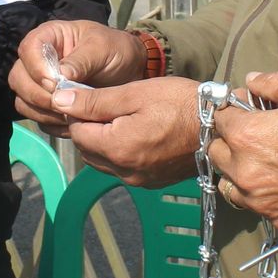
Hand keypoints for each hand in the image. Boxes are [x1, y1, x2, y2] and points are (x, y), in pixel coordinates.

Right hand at [10, 20, 147, 130]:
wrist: (130, 72)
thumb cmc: (116, 51)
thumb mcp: (103, 48)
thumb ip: (81, 60)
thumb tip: (60, 76)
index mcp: (49, 37)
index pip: (28, 49)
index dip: (37, 68)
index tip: (56, 83)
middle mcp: (38, 60)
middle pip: (18, 78)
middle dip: (38, 95)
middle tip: (64, 105)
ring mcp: (39, 84)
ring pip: (23, 101)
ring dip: (43, 113)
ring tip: (70, 116)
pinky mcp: (46, 105)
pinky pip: (37, 118)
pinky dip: (52, 124)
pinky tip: (72, 123)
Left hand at [47, 76, 199, 186]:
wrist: (219, 128)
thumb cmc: (179, 104)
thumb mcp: (134, 94)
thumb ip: (94, 101)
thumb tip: (58, 102)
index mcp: (116, 148)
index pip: (76, 132)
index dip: (79, 112)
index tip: (93, 97)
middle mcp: (124, 171)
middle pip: (87, 149)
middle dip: (90, 128)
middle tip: (109, 106)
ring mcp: (138, 180)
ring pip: (103, 162)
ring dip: (104, 142)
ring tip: (125, 119)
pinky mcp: (150, 183)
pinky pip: (122, 169)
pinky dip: (120, 153)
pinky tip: (137, 134)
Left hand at [207, 72, 277, 231]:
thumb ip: (274, 82)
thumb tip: (252, 80)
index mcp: (248, 135)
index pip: (221, 119)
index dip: (234, 112)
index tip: (247, 111)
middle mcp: (246, 170)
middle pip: (218, 153)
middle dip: (231, 141)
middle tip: (256, 136)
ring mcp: (260, 199)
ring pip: (231, 183)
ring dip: (240, 171)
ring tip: (264, 162)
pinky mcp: (277, 218)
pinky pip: (257, 205)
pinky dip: (262, 194)